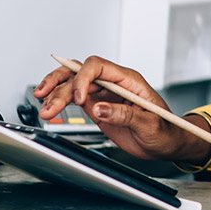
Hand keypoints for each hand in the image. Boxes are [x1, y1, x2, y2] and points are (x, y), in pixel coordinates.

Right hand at [32, 55, 210, 163]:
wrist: (165, 143)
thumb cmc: (164, 130)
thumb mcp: (149, 124)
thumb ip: (124, 115)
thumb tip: (99, 109)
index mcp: (129, 80)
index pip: (99, 67)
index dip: (84, 79)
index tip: (80, 99)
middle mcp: (113, 83)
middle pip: (80, 73)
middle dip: (61, 84)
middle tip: (47, 100)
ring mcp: (103, 94)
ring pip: (72, 84)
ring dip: (56, 94)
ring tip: (45, 109)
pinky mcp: (97, 107)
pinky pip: (74, 98)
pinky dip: (59, 103)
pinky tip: (50, 109)